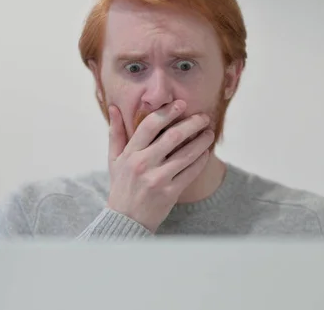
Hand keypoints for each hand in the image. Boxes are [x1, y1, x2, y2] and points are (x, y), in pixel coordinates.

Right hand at [106, 100, 214, 232]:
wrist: (125, 220)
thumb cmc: (121, 186)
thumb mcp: (114, 160)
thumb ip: (116, 133)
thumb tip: (113, 107)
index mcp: (130, 154)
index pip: (149, 125)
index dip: (167, 112)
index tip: (181, 104)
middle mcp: (143, 164)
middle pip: (173, 136)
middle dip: (192, 123)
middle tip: (203, 117)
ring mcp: (157, 179)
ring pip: (186, 154)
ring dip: (201, 141)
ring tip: (209, 134)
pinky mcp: (170, 193)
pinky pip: (191, 172)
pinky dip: (201, 160)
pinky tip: (206, 153)